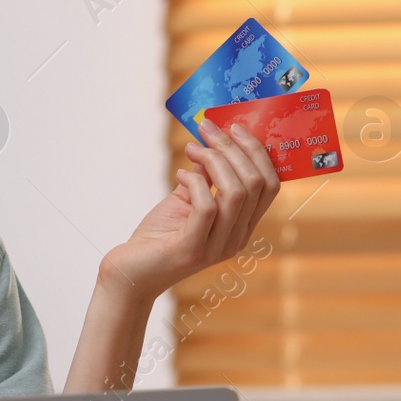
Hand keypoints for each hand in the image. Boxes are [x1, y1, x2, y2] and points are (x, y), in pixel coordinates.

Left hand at [99, 118, 281, 300]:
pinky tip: (179, 174)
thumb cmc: (158, 237)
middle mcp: (237, 238)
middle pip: (256, 183)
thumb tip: (212, 144)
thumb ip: (204, 178)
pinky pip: (206, 206)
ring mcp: (217, 247)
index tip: (235, 125)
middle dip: (234, 148)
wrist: (130, 274)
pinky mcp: (192, 250)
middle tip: (208, 127)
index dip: (257, 152)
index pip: (270, 185)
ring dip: (214, 160)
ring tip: (191, 148)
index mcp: (242, 226)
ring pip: (236, 192)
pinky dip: (194, 182)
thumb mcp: (186, 201)